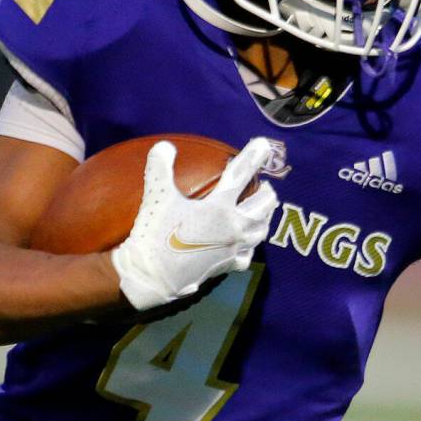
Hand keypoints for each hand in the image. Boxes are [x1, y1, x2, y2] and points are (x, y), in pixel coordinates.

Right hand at [111, 138, 277, 310]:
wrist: (152, 276)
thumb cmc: (156, 234)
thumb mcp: (156, 197)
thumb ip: (160, 168)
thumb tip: (164, 146)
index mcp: (219, 208)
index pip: (240, 175)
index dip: (253, 157)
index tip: (264, 144)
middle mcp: (233, 228)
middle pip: (263, 206)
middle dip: (267, 193)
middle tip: (266, 186)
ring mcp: (233, 249)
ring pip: (261, 231)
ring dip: (265, 218)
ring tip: (264, 212)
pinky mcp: (227, 266)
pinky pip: (247, 256)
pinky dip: (250, 247)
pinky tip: (246, 246)